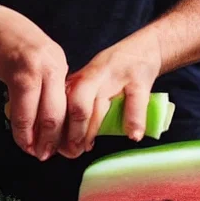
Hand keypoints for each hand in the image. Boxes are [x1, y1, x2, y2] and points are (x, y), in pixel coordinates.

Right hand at [0, 5, 68, 160]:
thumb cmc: (15, 49)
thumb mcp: (40, 65)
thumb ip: (48, 89)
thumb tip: (51, 124)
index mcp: (62, 67)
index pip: (71, 107)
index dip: (67, 132)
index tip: (62, 148)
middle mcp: (54, 68)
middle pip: (59, 114)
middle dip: (53, 141)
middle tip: (45, 155)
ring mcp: (36, 70)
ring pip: (42, 116)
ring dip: (35, 140)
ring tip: (32, 151)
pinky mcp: (17, 75)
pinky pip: (21, 112)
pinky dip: (21, 130)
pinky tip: (21, 139)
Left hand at [60, 29, 161, 157]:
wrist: (145, 48)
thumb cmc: (113, 77)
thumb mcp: (91, 88)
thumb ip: (77, 111)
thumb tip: (61, 144)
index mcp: (78, 80)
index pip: (60, 106)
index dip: (55, 129)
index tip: (53, 148)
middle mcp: (93, 77)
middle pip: (76, 106)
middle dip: (71, 133)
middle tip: (71, 152)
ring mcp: (116, 76)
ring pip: (99, 105)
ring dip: (91, 131)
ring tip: (87, 148)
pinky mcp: (139, 78)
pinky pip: (135, 102)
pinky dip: (134, 121)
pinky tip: (133, 136)